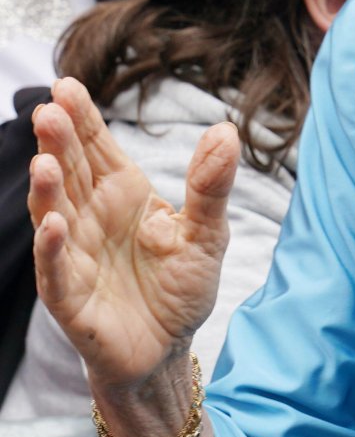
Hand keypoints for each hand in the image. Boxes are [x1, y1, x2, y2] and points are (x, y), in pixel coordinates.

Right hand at [29, 77, 239, 388]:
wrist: (166, 351)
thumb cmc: (180, 289)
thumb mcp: (207, 234)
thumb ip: (212, 186)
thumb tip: (226, 130)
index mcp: (121, 194)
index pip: (96, 148)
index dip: (81, 119)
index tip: (67, 85)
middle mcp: (90, 217)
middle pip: (70, 172)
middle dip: (58, 142)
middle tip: (50, 111)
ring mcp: (73, 255)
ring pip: (54, 214)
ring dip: (48, 190)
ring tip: (46, 162)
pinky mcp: (69, 297)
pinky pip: (55, 269)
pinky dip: (51, 248)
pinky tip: (53, 225)